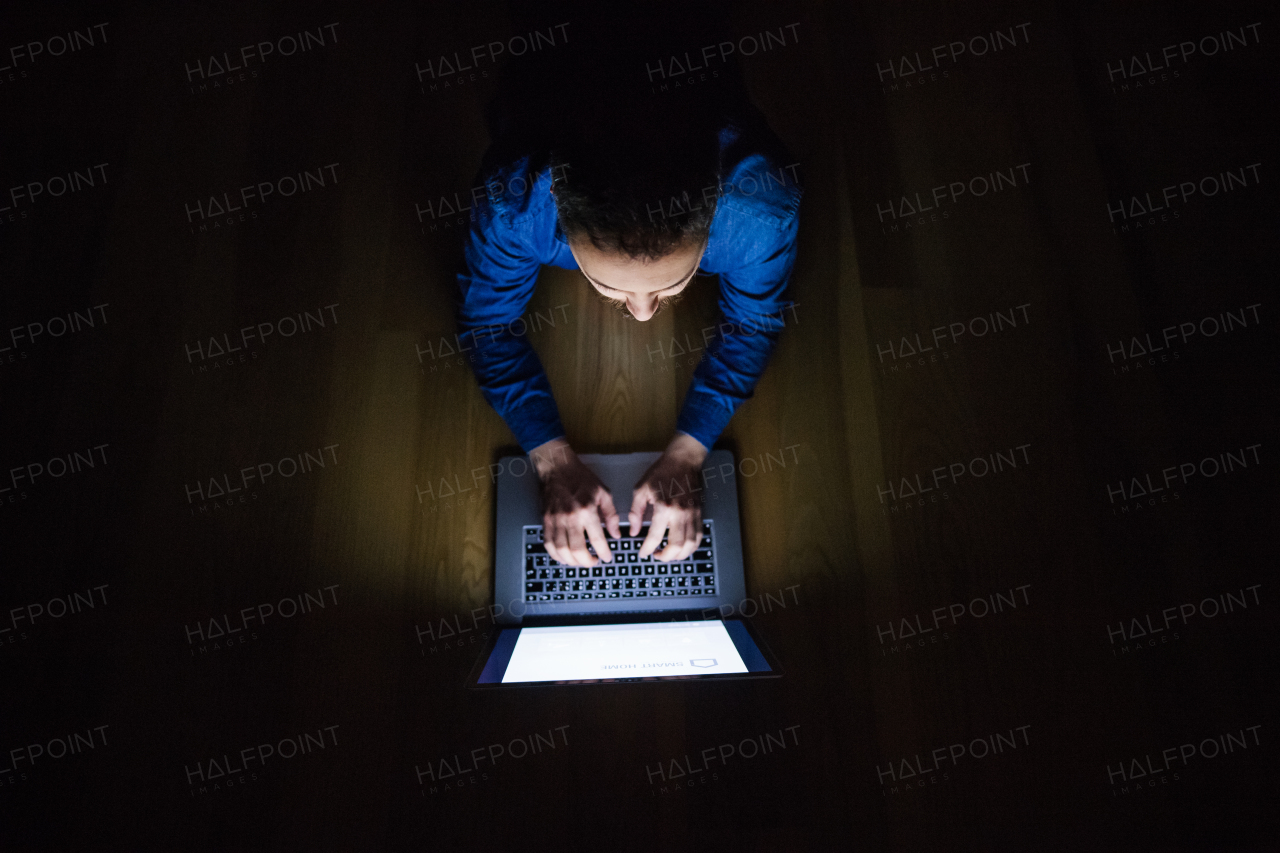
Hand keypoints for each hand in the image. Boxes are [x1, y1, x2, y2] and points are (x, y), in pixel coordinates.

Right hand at [530, 438, 620, 566]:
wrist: (558, 468)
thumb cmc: (582, 479)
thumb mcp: (603, 493)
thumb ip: (611, 515)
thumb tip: (615, 534)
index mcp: (587, 510)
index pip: (597, 539)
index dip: (604, 553)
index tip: (608, 558)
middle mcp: (570, 517)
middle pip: (577, 550)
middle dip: (587, 562)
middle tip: (594, 562)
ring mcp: (556, 520)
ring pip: (561, 550)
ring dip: (572, 562)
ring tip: (581, 561)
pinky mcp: (546, 520)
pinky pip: (548, 544)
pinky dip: (556, 555)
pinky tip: (564, 557)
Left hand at [629, 433, 708, 561]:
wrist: (683, 461)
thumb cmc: (661, 473)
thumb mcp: (640, 489)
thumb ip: (636, 512)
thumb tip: (633, 532)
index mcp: (663, 507)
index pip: (655, 536)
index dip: (647, 549)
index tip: (643, 553)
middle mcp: (679, 513)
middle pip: (676, 546)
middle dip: (665, 557)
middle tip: (657, 556)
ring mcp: (692, 514)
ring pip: (690, 544)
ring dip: (680, 555)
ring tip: (669, 554)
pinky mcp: (699, 513)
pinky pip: (698, 536)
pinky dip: (691, 546)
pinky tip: (683, 548)